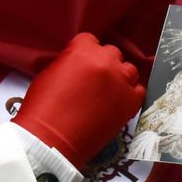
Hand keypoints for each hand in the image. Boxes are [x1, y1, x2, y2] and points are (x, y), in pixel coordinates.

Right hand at [15, 33, 144, 169]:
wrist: (50, 140)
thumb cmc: (42, 108)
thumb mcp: (49, 73)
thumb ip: (70, 62)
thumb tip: (79, 65)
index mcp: (83, 50)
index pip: (90, 40)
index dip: (85, 53)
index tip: (82, 65)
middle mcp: (106, 60)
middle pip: (112, 53)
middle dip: (104, 64)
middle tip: (94, 81)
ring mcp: (121, 81)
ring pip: (128, 70)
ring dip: (119, 78)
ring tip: (107, 93)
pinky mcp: (130, 102)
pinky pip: (138, 91)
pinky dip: (130, 95)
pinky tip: (118, 103)